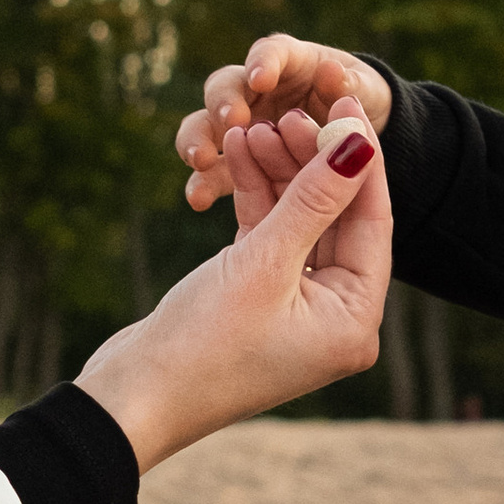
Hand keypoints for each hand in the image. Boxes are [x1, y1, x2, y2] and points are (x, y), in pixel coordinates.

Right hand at [80, 113, 386, 472]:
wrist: (132, 399)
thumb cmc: (202, 345)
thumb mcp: (264, 262)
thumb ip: (314, 199)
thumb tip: (360, 144)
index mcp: (355, 321)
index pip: (372, 223)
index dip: (359, 159)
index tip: (348, 104)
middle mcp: (334, 319)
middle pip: (337, 220)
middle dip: (313, 161)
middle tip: (291, 110)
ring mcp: (295, 310)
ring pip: (299, 224)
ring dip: (278, 173)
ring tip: (252, 124)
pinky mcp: (257, 300)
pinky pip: (267, 238)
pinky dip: (254, 199)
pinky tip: (237, 152)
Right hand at [178, 35, 391, 210]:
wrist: (356, 140)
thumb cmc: (361, 106)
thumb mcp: (365, 94)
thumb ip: (349, 88)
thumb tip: (334, 73)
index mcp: (292, 63)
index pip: (273, 53)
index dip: (265, 64)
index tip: (262, 81)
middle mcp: (257, 90)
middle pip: (227, 86)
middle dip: (225, 103)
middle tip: (233, 121)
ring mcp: (243, 127)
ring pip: (208, 127)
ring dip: (200, 141)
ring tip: (201, 160)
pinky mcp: (238, 164)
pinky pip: (216, 173)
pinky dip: (205, 184)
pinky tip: (198, 201)